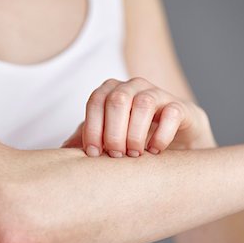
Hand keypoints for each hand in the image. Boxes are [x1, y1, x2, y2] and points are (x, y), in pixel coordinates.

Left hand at [63, 77, 215, 155]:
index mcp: (111, 91)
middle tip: (116, 155)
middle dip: (113, 131)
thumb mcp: (108, 138)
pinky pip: (172, 113)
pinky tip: (155, 151)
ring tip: (135, 155)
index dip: (92, 128)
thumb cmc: (134, 138)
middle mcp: (133, 87)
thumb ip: (87, 140)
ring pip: (143, 103)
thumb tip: (62, 152)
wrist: (175, 142)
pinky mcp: (181, 107)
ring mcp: (158, 94)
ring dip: (135, 133)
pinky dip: (161, 134)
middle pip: (117, 99)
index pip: (95, 101)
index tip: (94, 154)